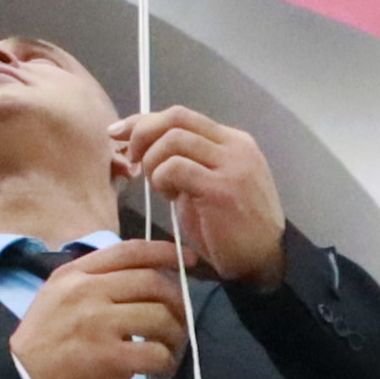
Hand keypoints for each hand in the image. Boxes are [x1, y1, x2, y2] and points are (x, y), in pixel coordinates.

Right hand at [7, 242, 189, 378]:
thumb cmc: (41, 342)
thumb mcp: (56, 296)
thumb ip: (92, 282)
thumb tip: (142, 279)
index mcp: (74, 274)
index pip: (128, 251)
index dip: (164, 252)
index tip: (188, 259)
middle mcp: (87, 292)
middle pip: (153, 283)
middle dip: (177, 301)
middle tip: (179, 320)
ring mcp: (99, 324)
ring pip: (160, 317)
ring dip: (175, 335)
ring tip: (170, 348)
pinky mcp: (109, 357)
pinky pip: (155, 353)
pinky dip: (165, 361)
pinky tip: (159, 369)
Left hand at [108, 106, 287, 285]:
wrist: (261, 262)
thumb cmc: (230, 228)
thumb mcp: (207, 183)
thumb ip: (185, 160)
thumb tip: (141, 143)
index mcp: (232, 141)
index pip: (181, 116)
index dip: (143, 121)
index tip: (118, 133)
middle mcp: (235, 146)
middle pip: (175, 118)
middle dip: (141, 133)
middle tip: (131, 159)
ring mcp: (232, 164)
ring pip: (173, 140)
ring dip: (153, 161)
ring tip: (159, 185)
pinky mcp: (223, 188)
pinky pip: (176, 167)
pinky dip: (162, 178)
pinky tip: (170, 196)